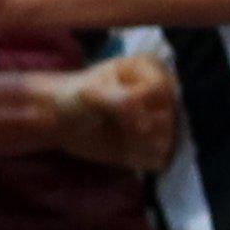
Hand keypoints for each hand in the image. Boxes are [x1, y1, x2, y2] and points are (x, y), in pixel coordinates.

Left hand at [50, 53, 178, 172]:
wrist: (61, 121)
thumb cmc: (74, 97)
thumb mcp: (91, 93)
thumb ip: (121, 102)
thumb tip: (144, 126)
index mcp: (150, 69)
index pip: (163, 91)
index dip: (140, 106)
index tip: (115, 108)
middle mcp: (164, 94)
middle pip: (168, 120)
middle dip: (137, 128)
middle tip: (113, 122)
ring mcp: (165, 121)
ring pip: (166, 143)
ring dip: (136, 145)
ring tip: (116, 134)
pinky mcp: (159, 145)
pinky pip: (160, 160)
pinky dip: (137, 158)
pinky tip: (122, 148)